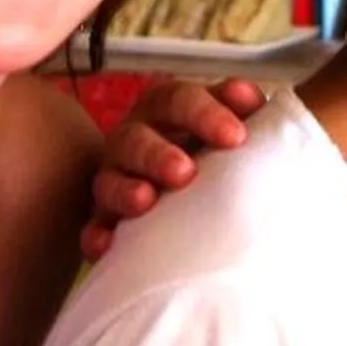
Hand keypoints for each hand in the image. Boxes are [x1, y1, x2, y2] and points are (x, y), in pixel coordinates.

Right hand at [80, 78, 264, 259]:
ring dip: (125, 190)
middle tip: (184, 173)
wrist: (192, 194)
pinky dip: (97, 235)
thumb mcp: (232, 127)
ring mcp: (115, 179)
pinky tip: (105, 246)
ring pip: (107, 181)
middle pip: (135, 138)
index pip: (178, 100)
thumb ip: (244, 111)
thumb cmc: (218, 154)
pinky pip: (93, 227)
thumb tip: (253, 99)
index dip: (203, 114)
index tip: (236, 138)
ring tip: (145, 201)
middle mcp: (135, 139)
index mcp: (166, 110)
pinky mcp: (105, 219)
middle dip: (157, 154)